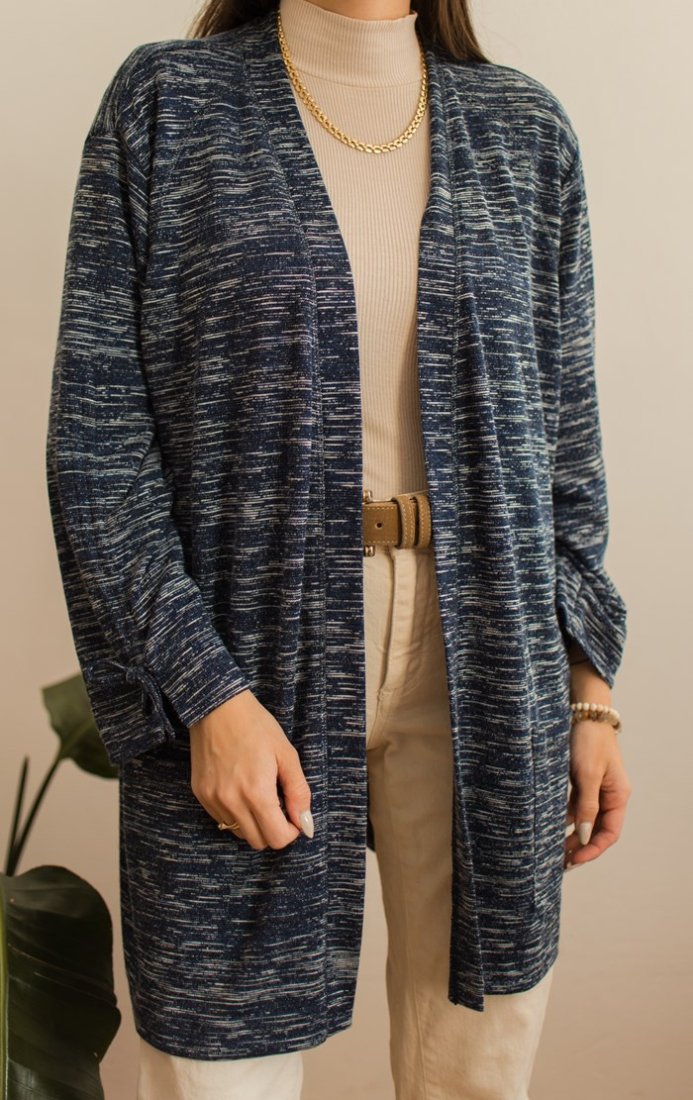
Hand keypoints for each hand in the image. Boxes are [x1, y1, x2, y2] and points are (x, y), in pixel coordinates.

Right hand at [189, 688, 312, 850]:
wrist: (218, 707)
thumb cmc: (257, 727)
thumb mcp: (287, 755)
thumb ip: (299, 793)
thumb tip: (306, 824)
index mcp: (256, 793)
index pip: (277, 839)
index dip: (291, 830)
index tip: (293, 813)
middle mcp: (231, 802)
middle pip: (258, 842)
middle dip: (274, 829)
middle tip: (278, 803)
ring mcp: (213, 800)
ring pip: (239, 833)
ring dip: (253, 823)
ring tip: (258, 793)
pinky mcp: (201, 794)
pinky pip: (222, 819)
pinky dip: (236, 813)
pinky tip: (240, 788)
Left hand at [564, 719, 631, 869]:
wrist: (582, 710)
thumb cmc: (588, 740)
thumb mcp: (587, 774)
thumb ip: (586, 805)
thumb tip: (582, 835)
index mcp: (617, 795)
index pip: (609, 833)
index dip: (592, 849)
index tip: (574, 860)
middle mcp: (608, 794)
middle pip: (596, 829)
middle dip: (580, 847)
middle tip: (561, 863)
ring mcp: (594, 788)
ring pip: (582, 819)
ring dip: (569, 834)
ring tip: (552, 850)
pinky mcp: (580, 780)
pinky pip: (573, 806)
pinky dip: (562, 817)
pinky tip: (549, 826)